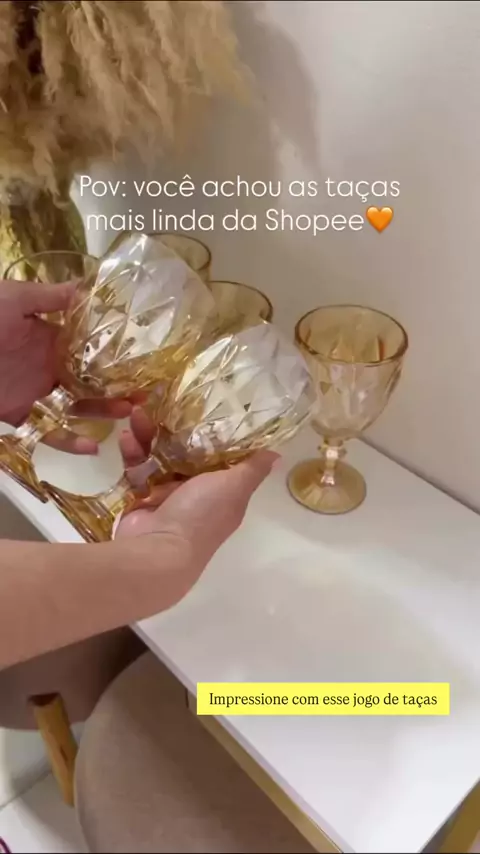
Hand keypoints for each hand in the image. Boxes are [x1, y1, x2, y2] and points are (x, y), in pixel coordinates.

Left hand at [0, 279, 134, 452]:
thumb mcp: (12, 299)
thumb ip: (49, 296)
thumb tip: (89, 287)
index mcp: (47, 336)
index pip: (89, 345)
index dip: (116, 351)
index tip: (145, 356)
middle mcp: (45, 365)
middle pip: (90, 378)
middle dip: (118, 386)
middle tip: (148, 392)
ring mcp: (34, 393)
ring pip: (76, 406)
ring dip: (103, 412)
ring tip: (129, 412)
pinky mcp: (19, 417)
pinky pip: (49, 433)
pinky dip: (70, 442)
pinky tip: (94, 445)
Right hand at [117, 406, 277, 574]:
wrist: (157, 551)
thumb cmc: (200, 515)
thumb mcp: (234, 487)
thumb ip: (252, 468)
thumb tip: (277, 453)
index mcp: (222, 490)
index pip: (220, 454)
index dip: (212, 430)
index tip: (204, 404)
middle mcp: (197, 492)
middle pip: (186, 451)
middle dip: (174, 428)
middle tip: (161, 403)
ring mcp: (167, 495)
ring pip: (158, 455)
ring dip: (148, 434)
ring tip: (136, 414)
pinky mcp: (141, 497)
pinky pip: (137, 468)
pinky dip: (132, 453)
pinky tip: (125, 437)